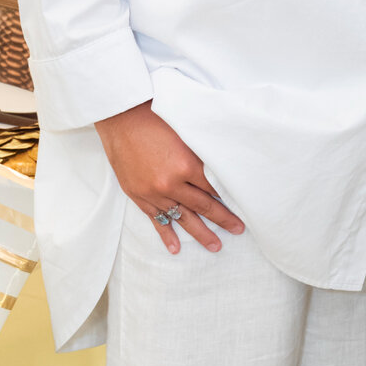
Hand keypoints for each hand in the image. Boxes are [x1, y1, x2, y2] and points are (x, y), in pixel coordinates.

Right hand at [95, 101, 244, 254]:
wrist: (121, 117)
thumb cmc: (156, 118)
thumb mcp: (187, 133)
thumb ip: (202, 154)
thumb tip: (221, 170)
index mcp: (187, 165)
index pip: (215, 188)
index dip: (230, 199)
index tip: (243, 208)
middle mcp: (171, 183)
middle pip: (203, 206)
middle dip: (223, 219)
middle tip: (238, 230)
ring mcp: (153, 192)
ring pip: (182, 217)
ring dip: (200, 233)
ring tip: (215, 246)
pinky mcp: (138, 195)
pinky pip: (156, 219)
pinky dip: (166, 234)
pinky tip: (175, 248)